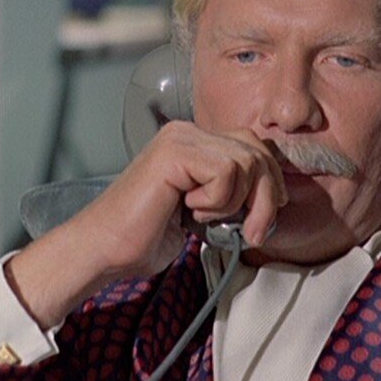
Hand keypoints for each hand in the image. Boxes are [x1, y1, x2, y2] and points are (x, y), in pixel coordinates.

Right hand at [5, 121, 286, 328]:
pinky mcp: (174, 152)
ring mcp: (179, 138)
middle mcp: (187, 131)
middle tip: (253, 233)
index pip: (253, 145)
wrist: (106, 249)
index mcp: (193, 140)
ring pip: (245, 162)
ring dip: (234, 203)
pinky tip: (187, 209)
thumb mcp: (205, 211)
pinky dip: (215, 201)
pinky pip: (225, 172)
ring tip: (202, 218)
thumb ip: (232, 193)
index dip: (270, 180)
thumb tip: (274, 195)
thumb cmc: (148, 236)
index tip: (267, 215)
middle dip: (265, 197)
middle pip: (257, 151)